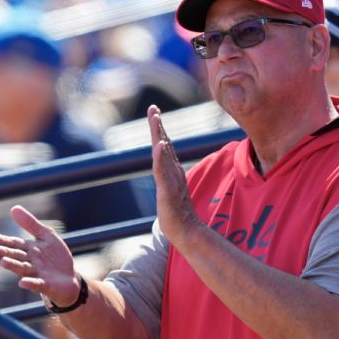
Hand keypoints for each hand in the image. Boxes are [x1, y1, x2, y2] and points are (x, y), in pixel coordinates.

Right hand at [0, 205, 78, 304]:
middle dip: (5, 253)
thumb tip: (13, 208)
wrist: (70, 278)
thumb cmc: (55, 256)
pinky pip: (37, 284)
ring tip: (3, 262)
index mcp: (29, 249)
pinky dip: (30, 283)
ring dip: (13, 266)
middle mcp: (30, 262)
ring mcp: (37, 274)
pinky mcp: (46, 285)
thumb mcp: (46, 235)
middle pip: (16, 256)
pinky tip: (22, 283)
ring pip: (23, 269)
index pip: (14, 244)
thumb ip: (30, 224)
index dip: (3, 241)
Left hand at [148, 105, 199, 244]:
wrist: (186, 231)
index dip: (159, 129)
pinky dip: (161, 157)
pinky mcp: (168, 191)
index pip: (165, 146)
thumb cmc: (177, 214)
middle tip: (153, 108)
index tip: (154, 112)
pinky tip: (160, 144)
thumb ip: (168, 179)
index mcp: (172, 171)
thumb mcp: (169, 191)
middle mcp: (173, 172)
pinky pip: (163, 171)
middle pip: (165, 144)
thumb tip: (166, 172)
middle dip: (158, 125)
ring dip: (160, 135)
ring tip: (156, 118)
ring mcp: (171, 180)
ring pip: (164, 154)